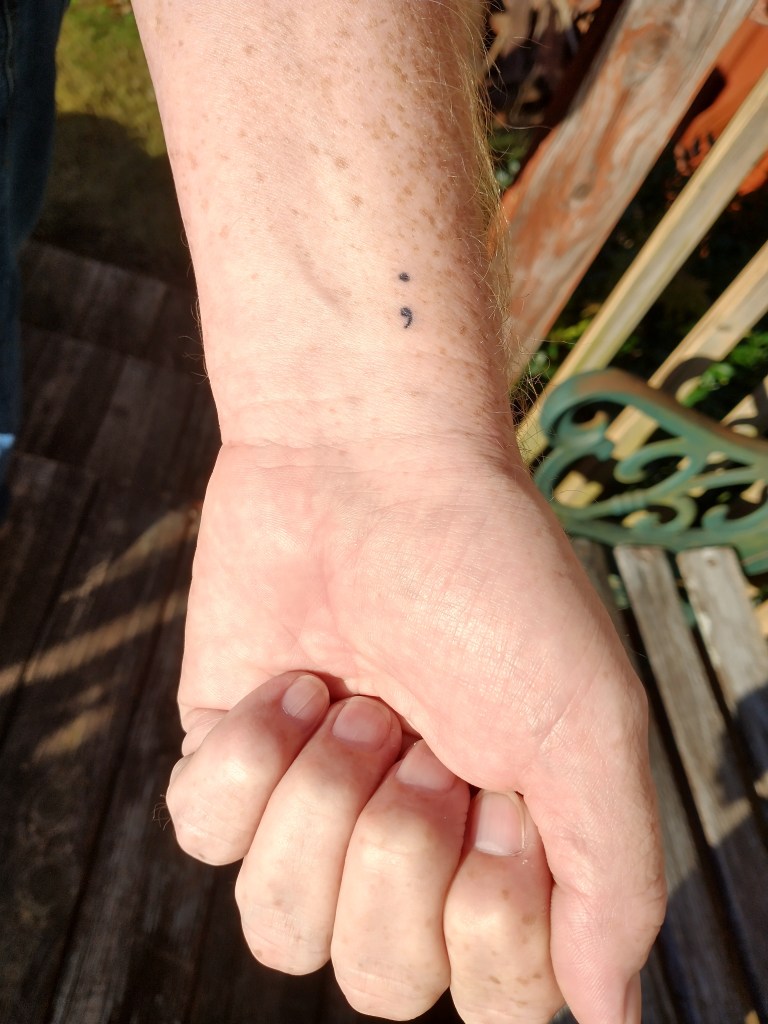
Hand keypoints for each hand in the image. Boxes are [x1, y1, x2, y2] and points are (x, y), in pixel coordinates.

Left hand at [174, 437, 664, 1022]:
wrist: (370, 464)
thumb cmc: (490, 577)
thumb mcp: (586, 724)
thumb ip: (612, 879)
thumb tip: (606, 1015)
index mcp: (504, 850)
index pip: (493, 999)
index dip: (491, 924)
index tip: (501, 806)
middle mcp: (406, 848)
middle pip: (378, 980)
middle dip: (397, 849)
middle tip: (418, 733)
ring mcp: (312, 810)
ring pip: (280, 929)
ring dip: (324, 799)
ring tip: (354, 702)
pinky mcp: (229, 763)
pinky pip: (205, 835)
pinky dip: (249, 753)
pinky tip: (294, 681)